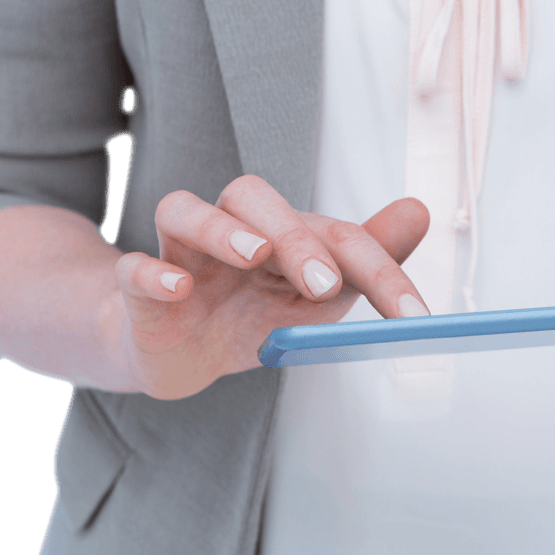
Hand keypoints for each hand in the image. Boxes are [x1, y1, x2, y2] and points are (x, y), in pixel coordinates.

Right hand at [113, 175, 429, 399]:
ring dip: (222, 229)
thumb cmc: (253, 316)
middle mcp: (233, 229)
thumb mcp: (317, 301)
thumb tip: (420, 210)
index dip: (380, 271)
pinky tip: (177, 286)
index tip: (414, 315)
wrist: (183, 353)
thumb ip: (366, 263)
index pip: (335, 235)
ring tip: (255, 256)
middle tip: (325, 285)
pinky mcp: (139, 286)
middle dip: (295, 238)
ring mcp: (182, 253)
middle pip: (255, 201)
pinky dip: (152, 273)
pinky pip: (133, 268)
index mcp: (286, 235)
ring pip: (185, 210)